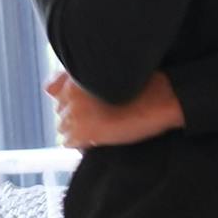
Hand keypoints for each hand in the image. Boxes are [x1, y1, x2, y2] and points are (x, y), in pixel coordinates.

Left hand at [47, 72, 184, 148]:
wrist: (164, 99)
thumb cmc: (147, 85)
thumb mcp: (113, 73)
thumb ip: (83, 77)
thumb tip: (56, 87)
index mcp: (76, 76)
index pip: (54, 89)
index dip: (72, 100)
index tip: (89, 104)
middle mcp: (70, 92)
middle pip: (60, 110)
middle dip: (75, 115)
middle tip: (100, 118)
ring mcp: (75, 113)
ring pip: (63, 127)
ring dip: (78, 130)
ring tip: (102, 129)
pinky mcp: (83, 132)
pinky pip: (70, 143)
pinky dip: (82, 144)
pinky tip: (100, 140)